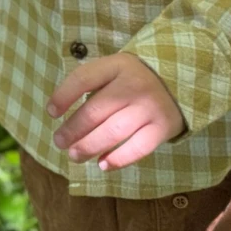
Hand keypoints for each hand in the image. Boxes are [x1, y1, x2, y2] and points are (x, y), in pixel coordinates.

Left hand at [47, 52, 186, 171]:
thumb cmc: (134, 79)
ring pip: (113, 132)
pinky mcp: (163, 127)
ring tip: (74, 155)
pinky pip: (138, 148)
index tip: (50, 112)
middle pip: (95, 110)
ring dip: (89, 146)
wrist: (180, 80)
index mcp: (117, 65)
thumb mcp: (114, 70)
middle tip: (59, 142)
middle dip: (73, 129)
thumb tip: (62, 115)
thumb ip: (93, 85)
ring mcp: (149, 107)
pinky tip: (103, 164)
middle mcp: (133, 85)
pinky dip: (118, 159)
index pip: (83, 79)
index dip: (63, 96)